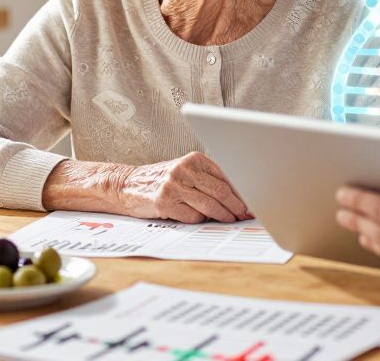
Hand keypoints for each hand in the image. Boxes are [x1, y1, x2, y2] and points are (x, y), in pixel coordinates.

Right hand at [117, 152, 251, 223]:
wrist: (127, 185)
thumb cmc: (162, 180)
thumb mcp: (186, 172)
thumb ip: (208, 179)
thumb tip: (238, 197)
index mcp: (194, 159)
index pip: (225, 176)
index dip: (241, 191)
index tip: (252, 201)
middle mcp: (184, 169)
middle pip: (220, 191)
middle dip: (237, 206)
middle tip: (247, 214)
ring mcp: (173, 185)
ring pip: (209, 205)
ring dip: (223, 216)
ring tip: (231, 219)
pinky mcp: (164, 202)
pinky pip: (192, 217)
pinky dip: (199, 220)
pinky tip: (198, 218)